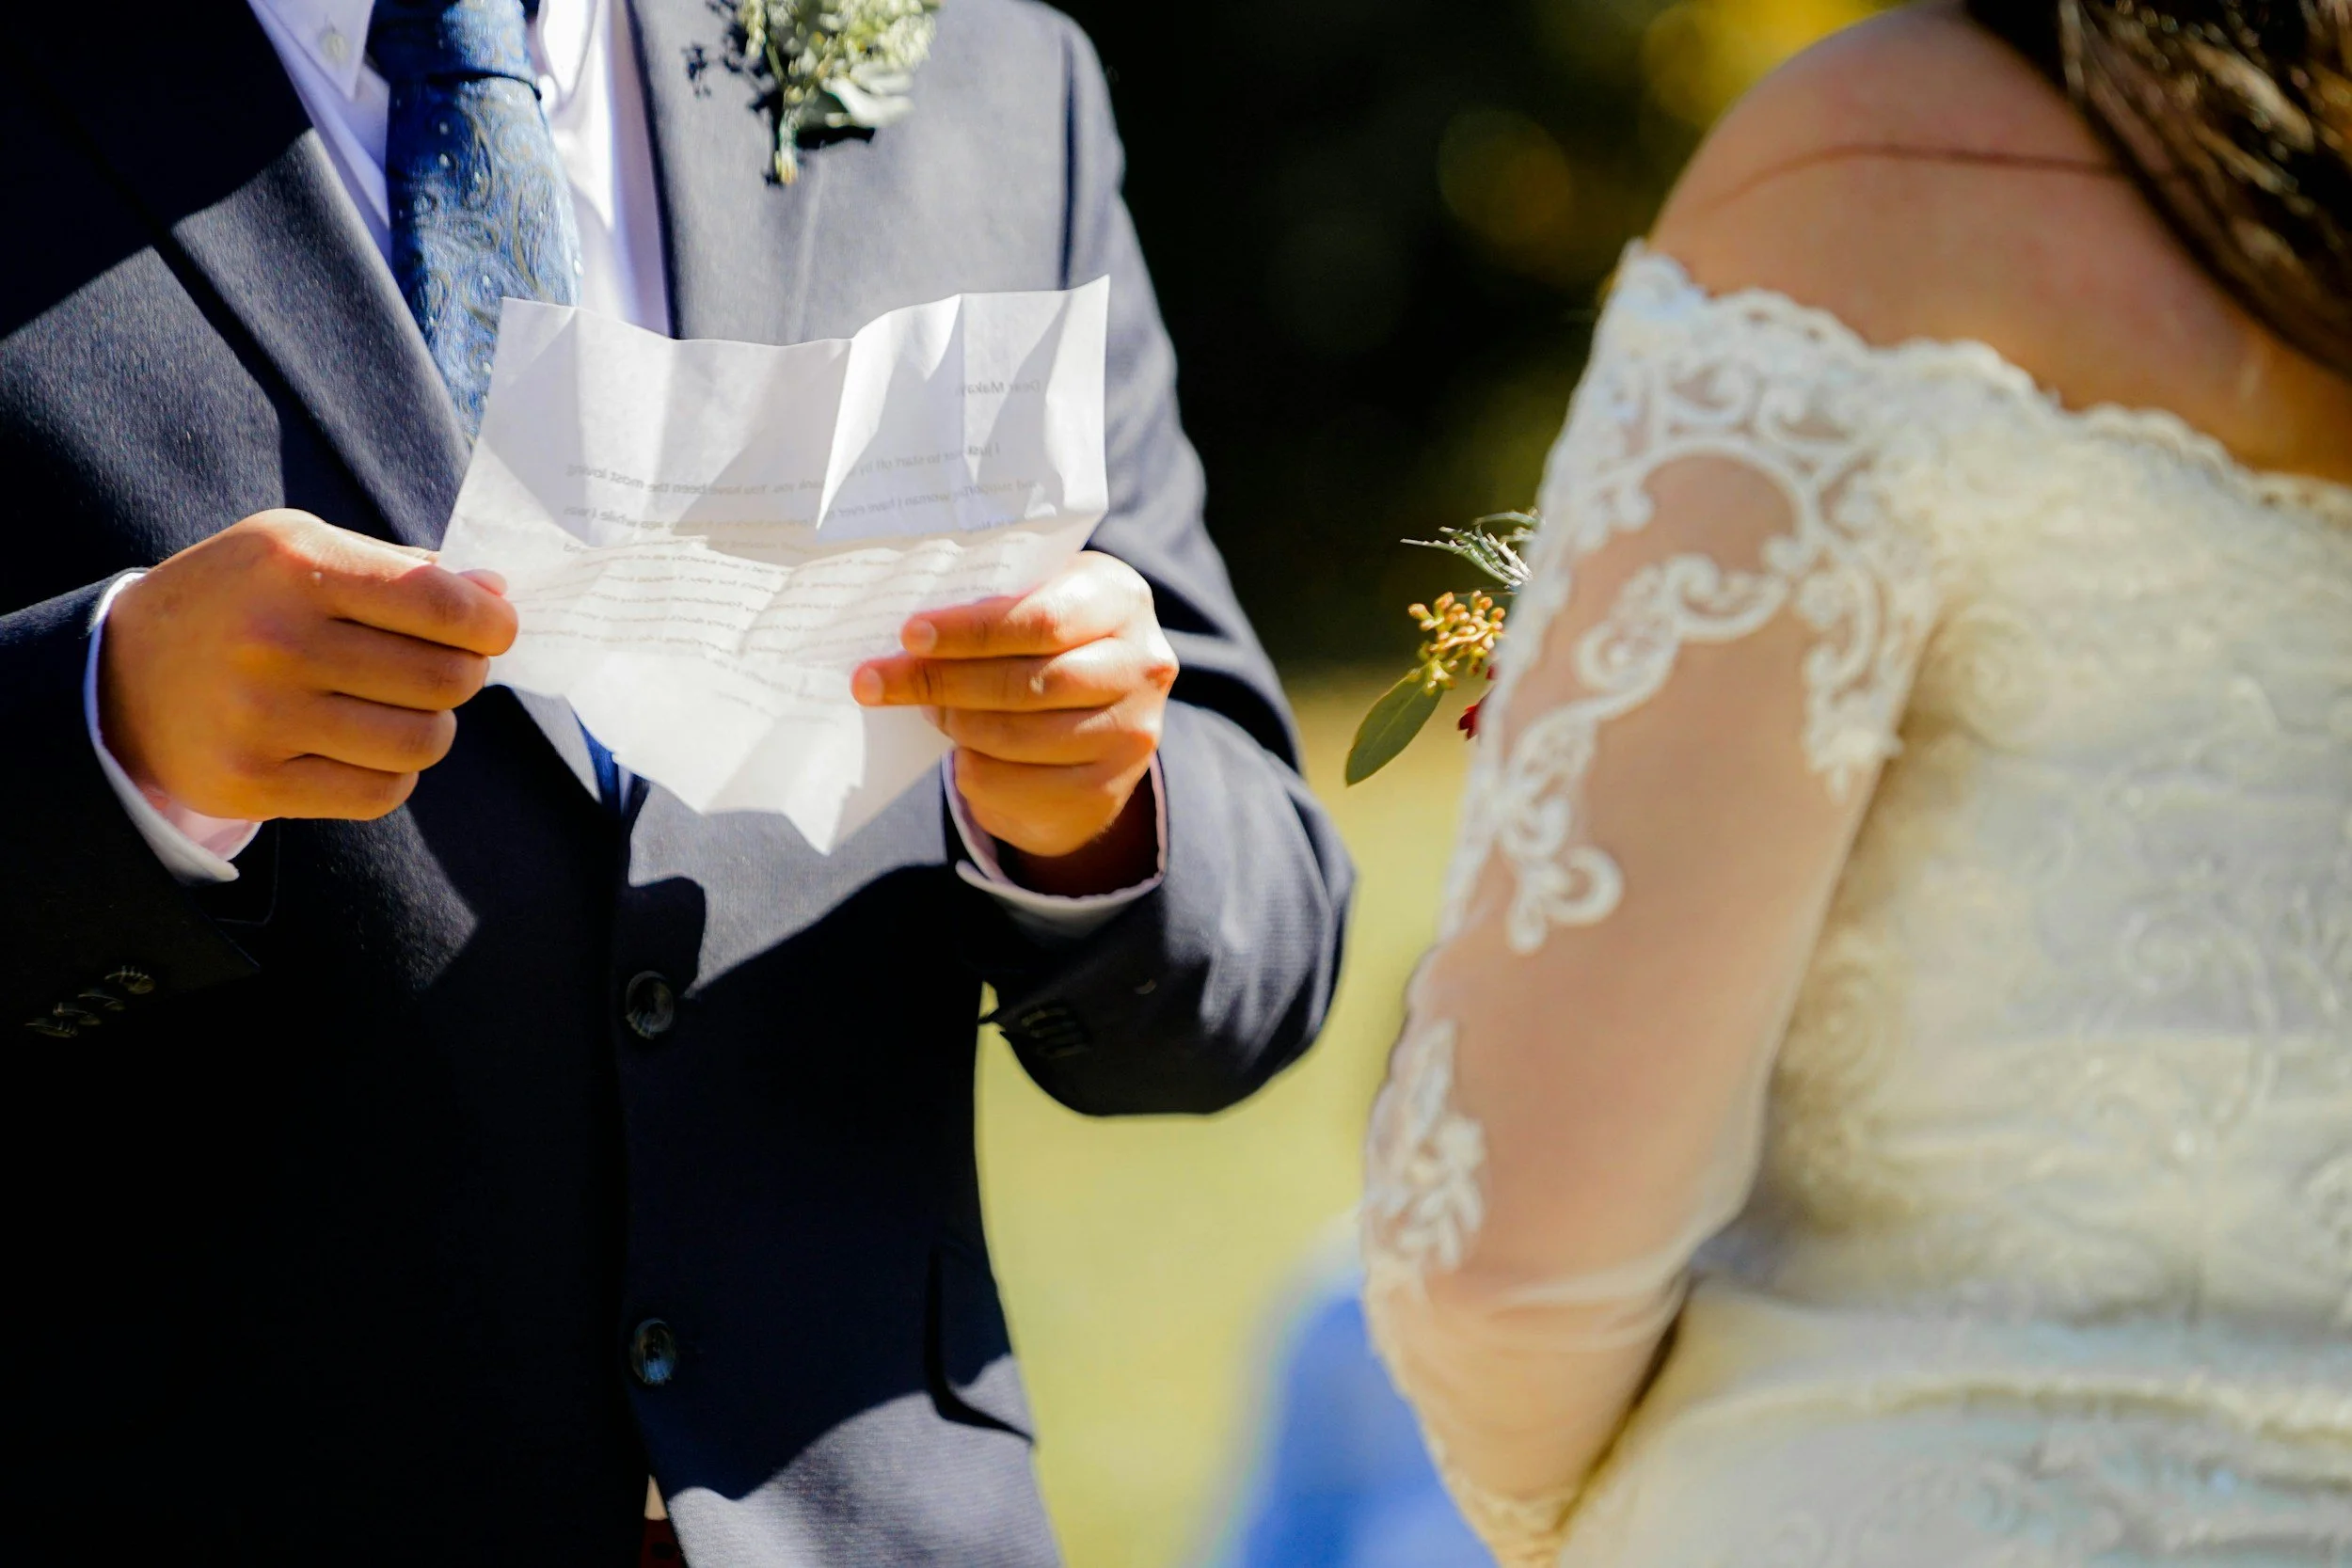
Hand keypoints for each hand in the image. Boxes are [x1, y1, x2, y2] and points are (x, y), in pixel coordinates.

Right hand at [99, 509, 517, 821]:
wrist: (120, 676)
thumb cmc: (239, 601)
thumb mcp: (299, 549)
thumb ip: (400, 568)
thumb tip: (495, 594)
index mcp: (294, 567)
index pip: (439, 603)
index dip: (491, 623)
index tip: (494, 629)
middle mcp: (275, 642)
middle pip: (445, 678)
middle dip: (463, 673)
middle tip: (442, 666)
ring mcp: (261, 718)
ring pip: (423, 741)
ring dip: (430, 726)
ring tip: (400, 707)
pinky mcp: (253, 783)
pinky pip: (381, 792)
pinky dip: (392, 772)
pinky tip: (363, 746)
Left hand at [852, 551, 1176, 893]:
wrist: (1100, 720)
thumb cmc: (1051, 645)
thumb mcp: (1040, 603)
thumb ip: (995, 605)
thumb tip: (908, 636)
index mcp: (1121, 599)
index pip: (1043, 620)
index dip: (970, 631)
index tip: (909, 635)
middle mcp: (1142, 664)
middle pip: (1026, 682)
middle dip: (942, 682)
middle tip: (879, 681)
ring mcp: (1131, 732)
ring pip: (1016, 736)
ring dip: (956, 724)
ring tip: (928, 709)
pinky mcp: (1108, 789)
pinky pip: (1017, 784)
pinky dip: (972, 768)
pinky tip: (961, 751)